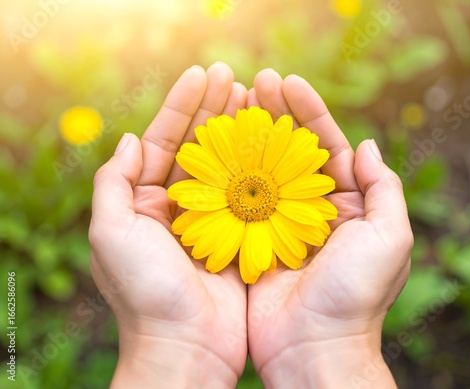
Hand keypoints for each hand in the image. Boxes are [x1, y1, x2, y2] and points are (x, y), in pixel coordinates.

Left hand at [89, 63, 248, 387]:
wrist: (186, 348)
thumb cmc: (143, 294)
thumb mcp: (111, 233)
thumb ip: (114, 183)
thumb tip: (129, 138)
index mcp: (144, 202)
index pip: (162, 140)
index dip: (181, 105)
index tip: (204, 74)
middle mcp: (176, 207)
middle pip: (196, 147)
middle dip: (214, 110)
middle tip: (235, 76)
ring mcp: (210, 220)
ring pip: (227, 165)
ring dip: (240, 131)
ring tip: (257, 97)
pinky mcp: (238, 236)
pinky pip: (250, 193)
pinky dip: (261, 167)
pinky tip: (275, 141)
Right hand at [246, 70, 413, 387]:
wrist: (314, 348)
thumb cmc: (356, 296)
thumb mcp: (389, 238)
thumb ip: (383, 189)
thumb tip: (366, 146)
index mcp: (347, 204)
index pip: (327, 145)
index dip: (309, 112)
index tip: (287, 83)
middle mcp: (312, 209)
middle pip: (292, 151)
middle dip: (276, 116)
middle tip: (255, 83)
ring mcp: (280, 223)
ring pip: (263, 170)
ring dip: (250, 137)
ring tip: (233, 104)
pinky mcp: (253, 240)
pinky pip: (240, 199)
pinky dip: (229, 173)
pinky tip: (215, 147)